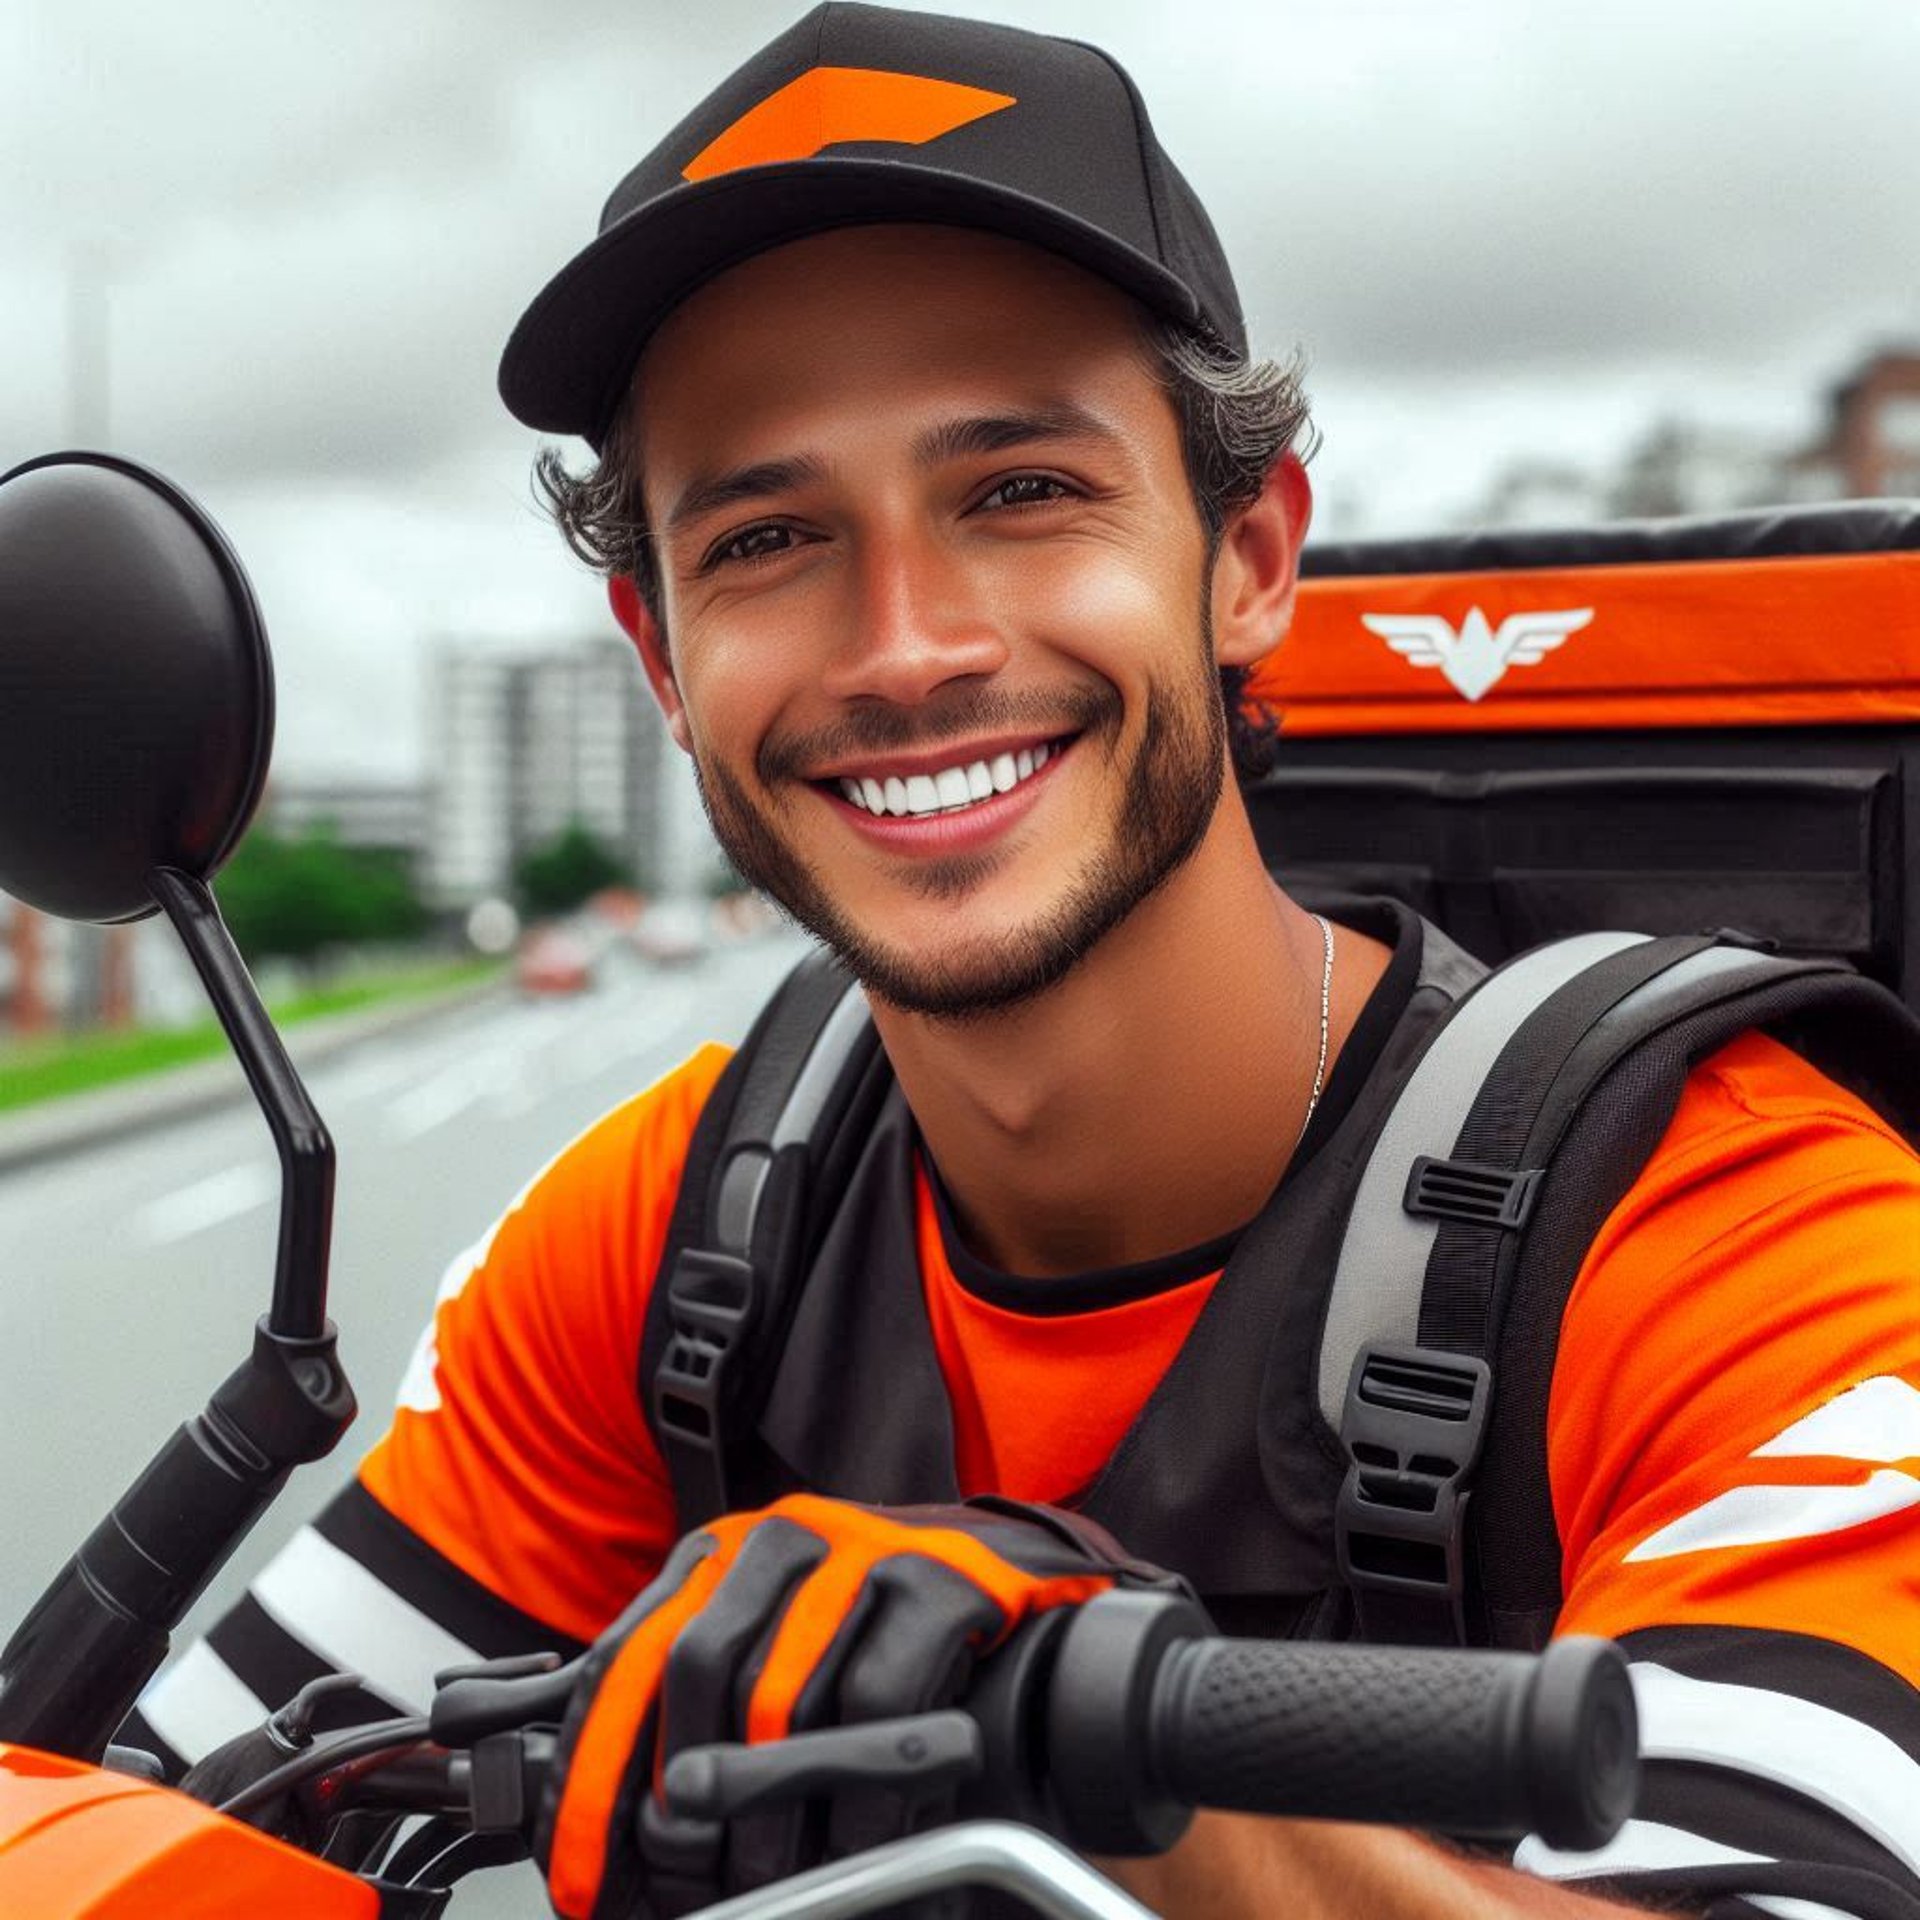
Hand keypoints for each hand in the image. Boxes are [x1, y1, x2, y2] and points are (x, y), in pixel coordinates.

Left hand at [535, 1492, 1170, 1919]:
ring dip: (767, 1810)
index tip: (584, 1871)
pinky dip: (858, 1792)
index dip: (595, 1772)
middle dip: (679, 1791)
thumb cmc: (874, 1628)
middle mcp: (783, 1536)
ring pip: (783, 1693)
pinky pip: (877, 1702)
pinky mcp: (940, 1579)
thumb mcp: (772, 1642)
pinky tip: (856, 1839)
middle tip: (689, 1876)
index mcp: (722, 1551)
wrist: (1012, 1568)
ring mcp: (864, 1548)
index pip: (630, 1655)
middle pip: (696, 1664)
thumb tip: (612, 1810)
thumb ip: (697, 1697)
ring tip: (768, 1879)